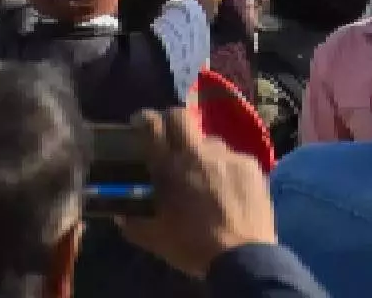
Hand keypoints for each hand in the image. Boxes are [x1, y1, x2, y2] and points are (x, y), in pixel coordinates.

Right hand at [115, 108, 278, 279]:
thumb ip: (133, 223)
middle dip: (171, 120)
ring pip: (209, 141)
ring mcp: (227, 155)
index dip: (143, 119)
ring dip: (201, 152)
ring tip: (204, 175)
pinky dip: (225, 167)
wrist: (242, 255)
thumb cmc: (192, 246)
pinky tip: (227, 188)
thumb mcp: (154, 238)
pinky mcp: (250, 163)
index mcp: (169, 168)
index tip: (140, 123)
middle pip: (181, 116)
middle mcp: (198, 153)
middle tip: (169, 136)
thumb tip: (121, 215)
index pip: (152, 126)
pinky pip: (232, 157)